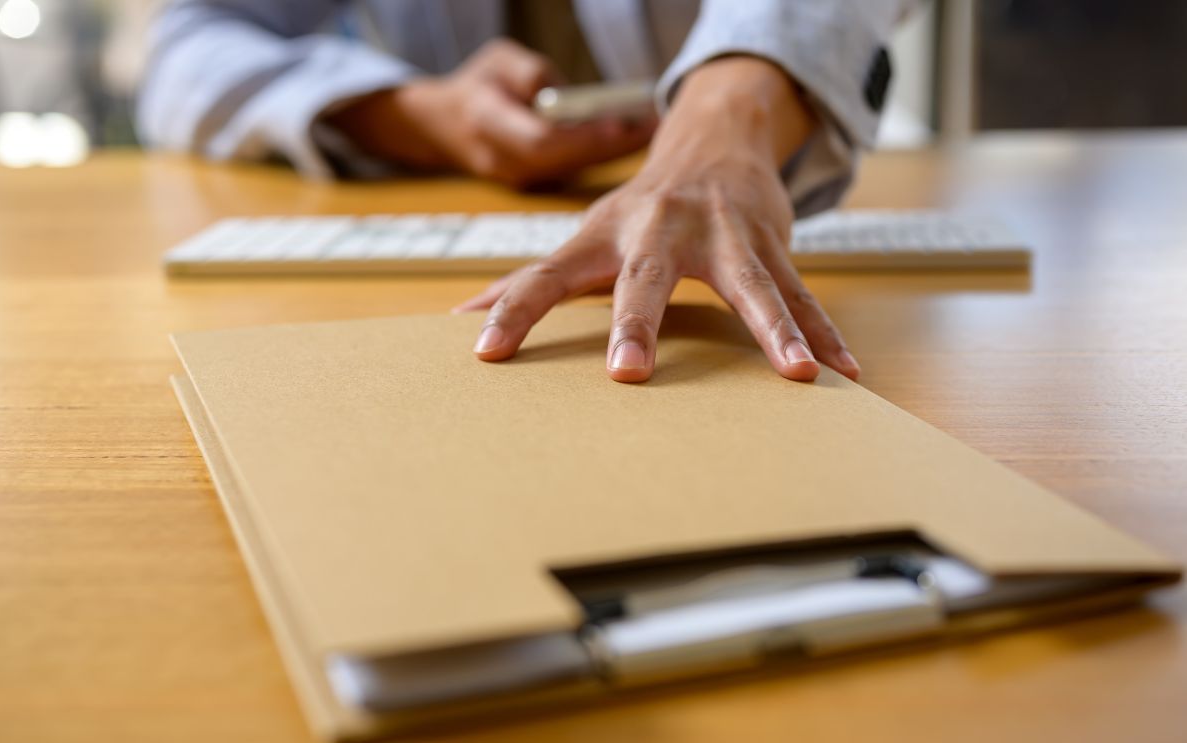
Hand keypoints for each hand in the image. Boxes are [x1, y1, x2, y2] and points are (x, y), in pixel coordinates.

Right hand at [330, 39, 654, 188]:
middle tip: (652, 123)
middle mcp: (503, 160)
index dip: (581, 137)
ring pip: (574, 169)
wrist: (441, 126)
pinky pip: (573, 171)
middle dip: (612, 144)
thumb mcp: (499, 59)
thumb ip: (534, 75)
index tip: (617, 123)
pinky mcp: (533, 184)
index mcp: (485, 122)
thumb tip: (571, 99)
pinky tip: (630, 139)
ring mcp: (518, 178)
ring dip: (613, 151)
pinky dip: (601, 155)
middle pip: (567, 160)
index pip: (540, 140)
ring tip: (650, 128)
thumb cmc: (477, 85)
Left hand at [455, 57, 859, 382]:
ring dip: (775, 329)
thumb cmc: (635, 211)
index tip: (483, 351)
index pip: (542, 275)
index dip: (511, 311)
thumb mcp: (580, 239)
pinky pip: (801, 293)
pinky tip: (846, 370)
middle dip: (636, 323)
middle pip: (644, 279)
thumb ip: (526, 283)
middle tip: (627, 373)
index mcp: (602, 237)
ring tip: (799, 373)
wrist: (711, 143)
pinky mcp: (770, 243)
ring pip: (751, 284)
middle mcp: (658, 231)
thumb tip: (460, 319)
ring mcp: (721, 234)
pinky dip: (824, 332)